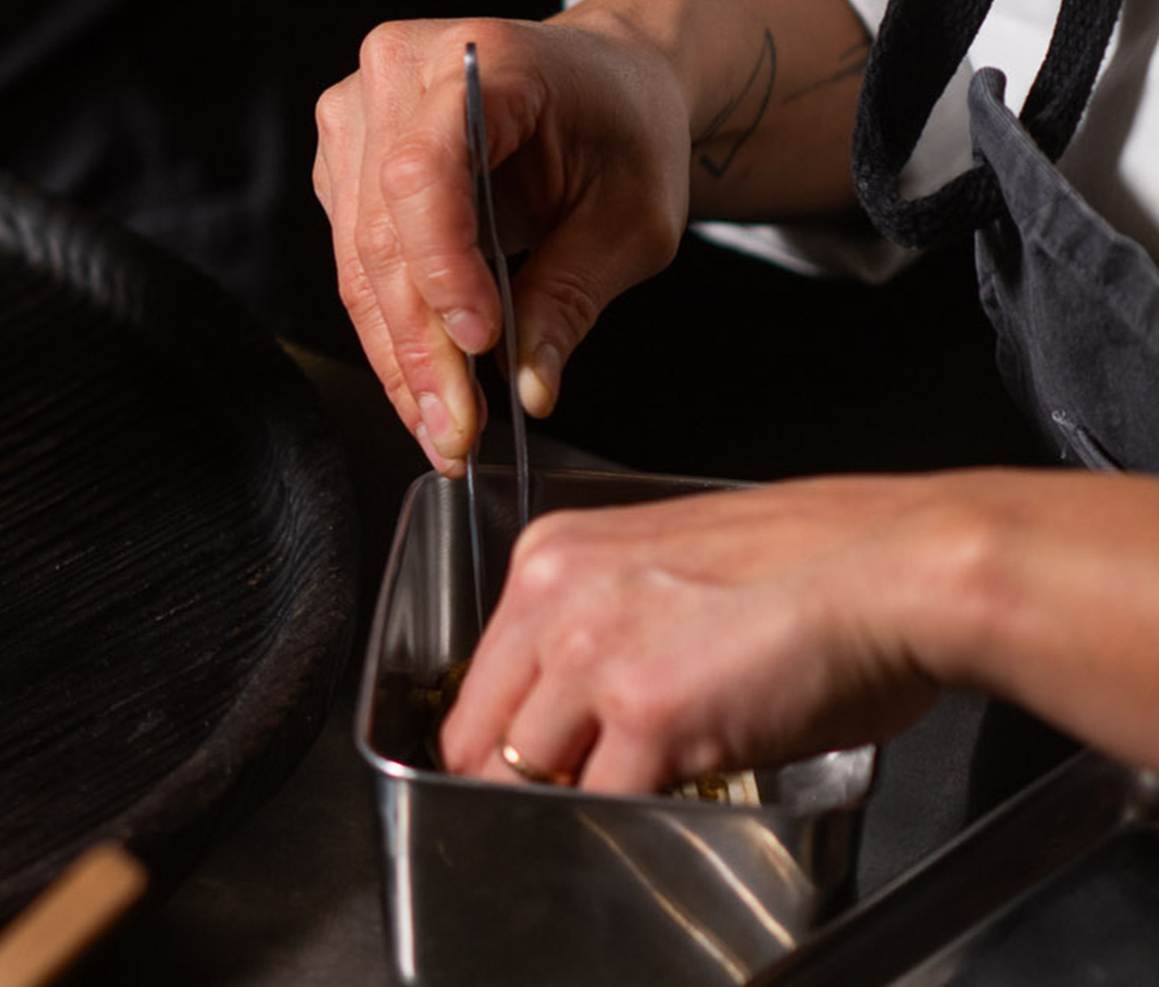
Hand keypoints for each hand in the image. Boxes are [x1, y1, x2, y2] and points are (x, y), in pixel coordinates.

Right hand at [312, 15, 687, 471]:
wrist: (603, 82)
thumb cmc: (624, 129)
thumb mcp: (634, 218)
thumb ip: (573, 296)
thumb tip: (529, 388)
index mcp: (482, 59)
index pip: (425, 169)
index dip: (441, 264)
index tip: (481, 344)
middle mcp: (398, 70)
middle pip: (382, 228)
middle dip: (421, 343)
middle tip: (457, 430)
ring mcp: (356, 112)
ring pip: (356, 258)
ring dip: (398, 352)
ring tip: (441, 426)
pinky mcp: (343, 159)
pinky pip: (352, 260)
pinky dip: (389, 329)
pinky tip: (425, 381)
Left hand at [442, 479, 952, 792]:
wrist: (899, 570)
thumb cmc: (822, 567)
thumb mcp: (667, 569)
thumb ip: (606, 624)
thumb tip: (585, 699)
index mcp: (553, 556)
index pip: (482, 677)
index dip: (503, 736)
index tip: (530, 765)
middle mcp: (555, 597)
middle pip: (483, 733)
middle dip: (515, 783)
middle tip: (562, 807)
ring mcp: (592, 657)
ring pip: (526, 775)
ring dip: (567, 805)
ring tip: (624, 806)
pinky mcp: (645, 716)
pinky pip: (599, 802)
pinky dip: (621, 824)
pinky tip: (663, 809)